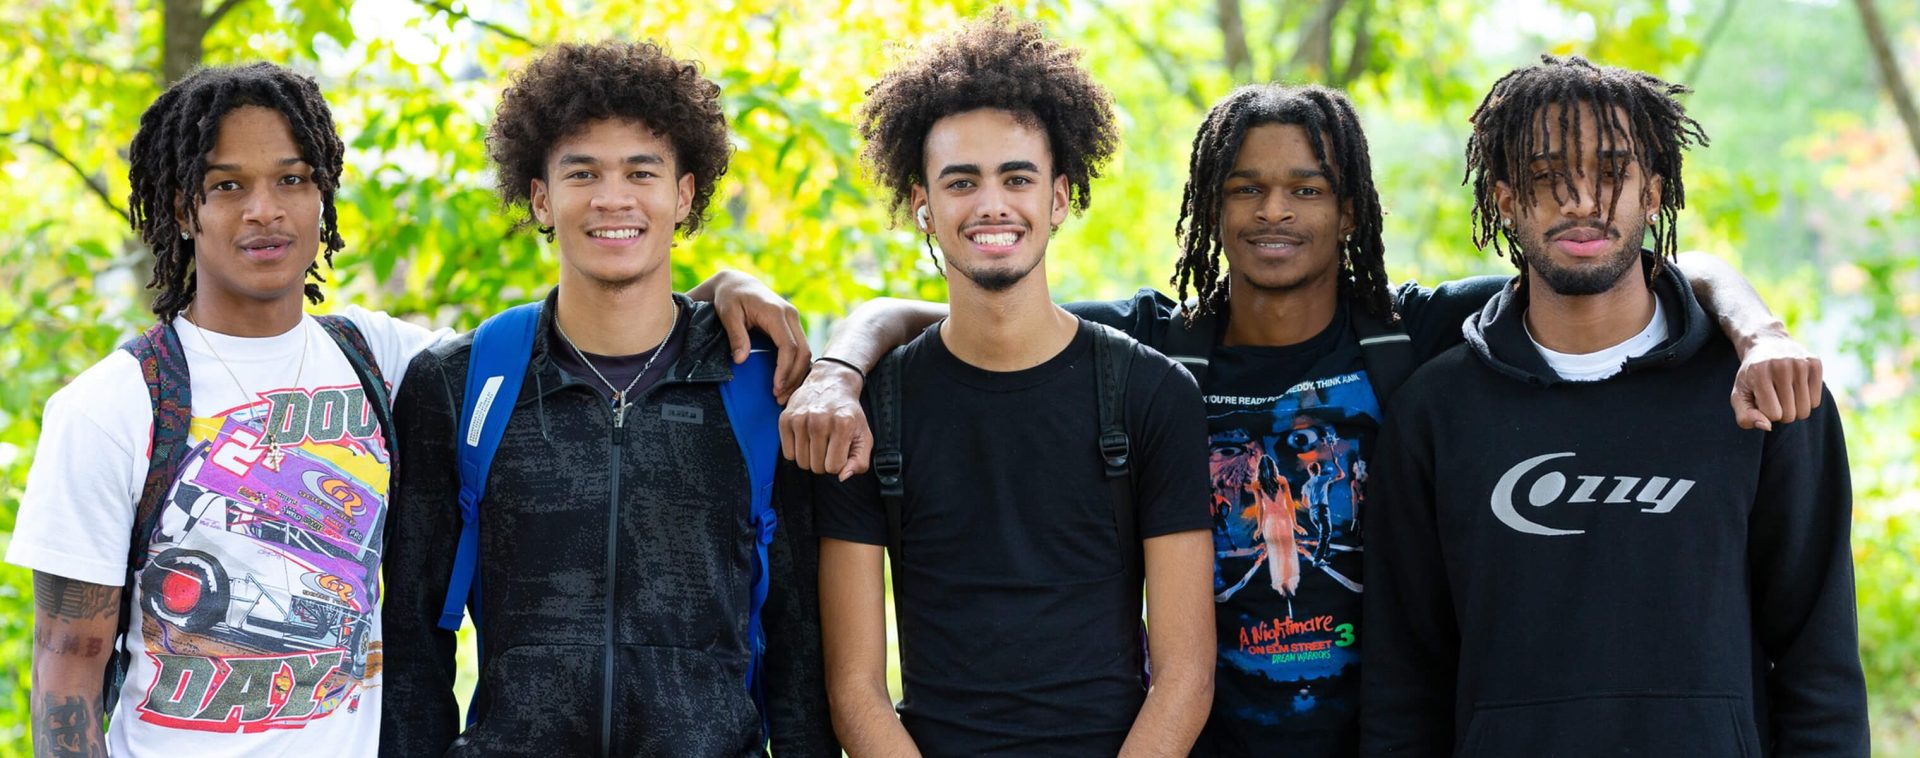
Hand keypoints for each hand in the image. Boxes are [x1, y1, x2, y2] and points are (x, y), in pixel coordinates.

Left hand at [707, 270, 810, 402]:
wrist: (738, 283)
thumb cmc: (731, 297)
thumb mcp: (728, 313)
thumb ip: (736, 336)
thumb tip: (741, 360)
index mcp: (776, 312)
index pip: (789, 346)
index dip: (785, 370)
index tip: (776, 388)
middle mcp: (791, 315)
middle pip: (803, 352)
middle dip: (794, 377)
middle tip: (779, 397)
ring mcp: (794, 320)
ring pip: (806, 352)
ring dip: (797, 375)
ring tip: (783, 394)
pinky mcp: (793, 326)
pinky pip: (801, 349)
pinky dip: (797, 367)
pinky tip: (788, 382)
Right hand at [779, 361, 870, 479]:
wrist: (831, 384)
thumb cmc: (848, 413)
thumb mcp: (864, 436)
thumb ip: (860, 461)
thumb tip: (842, 477)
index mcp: (843, 425)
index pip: (834, 467)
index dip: (838, 464)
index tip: (839, 451)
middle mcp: (820, 421)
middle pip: (816, 467)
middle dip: (824, 462)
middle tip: (828, 446)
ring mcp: (800, 419)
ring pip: (801, 463)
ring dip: (810, 458)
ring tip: (817, 442)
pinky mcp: (785, 418)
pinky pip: (788, 454)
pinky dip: (797, 451)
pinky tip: (805, 438)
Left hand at [1731, 334, 1822, 430]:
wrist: (1767, 343)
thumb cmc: (1751, 376)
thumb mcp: (1739, 396)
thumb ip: (1745, 417)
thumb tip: (1767, 426)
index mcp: (1759, 374)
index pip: (1773, 415)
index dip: (1766, 413)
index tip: (1761, 399)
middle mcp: (1781, 366)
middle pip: (1791, 415)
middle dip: (1781, 412)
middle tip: (1773, 396)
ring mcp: (1800, 363)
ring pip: (1805, 410)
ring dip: (1794, 408)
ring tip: (1783, 392)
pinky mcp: (1815, 363)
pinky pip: (1816, 402)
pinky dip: (1806, 400)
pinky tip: (1795, 386)